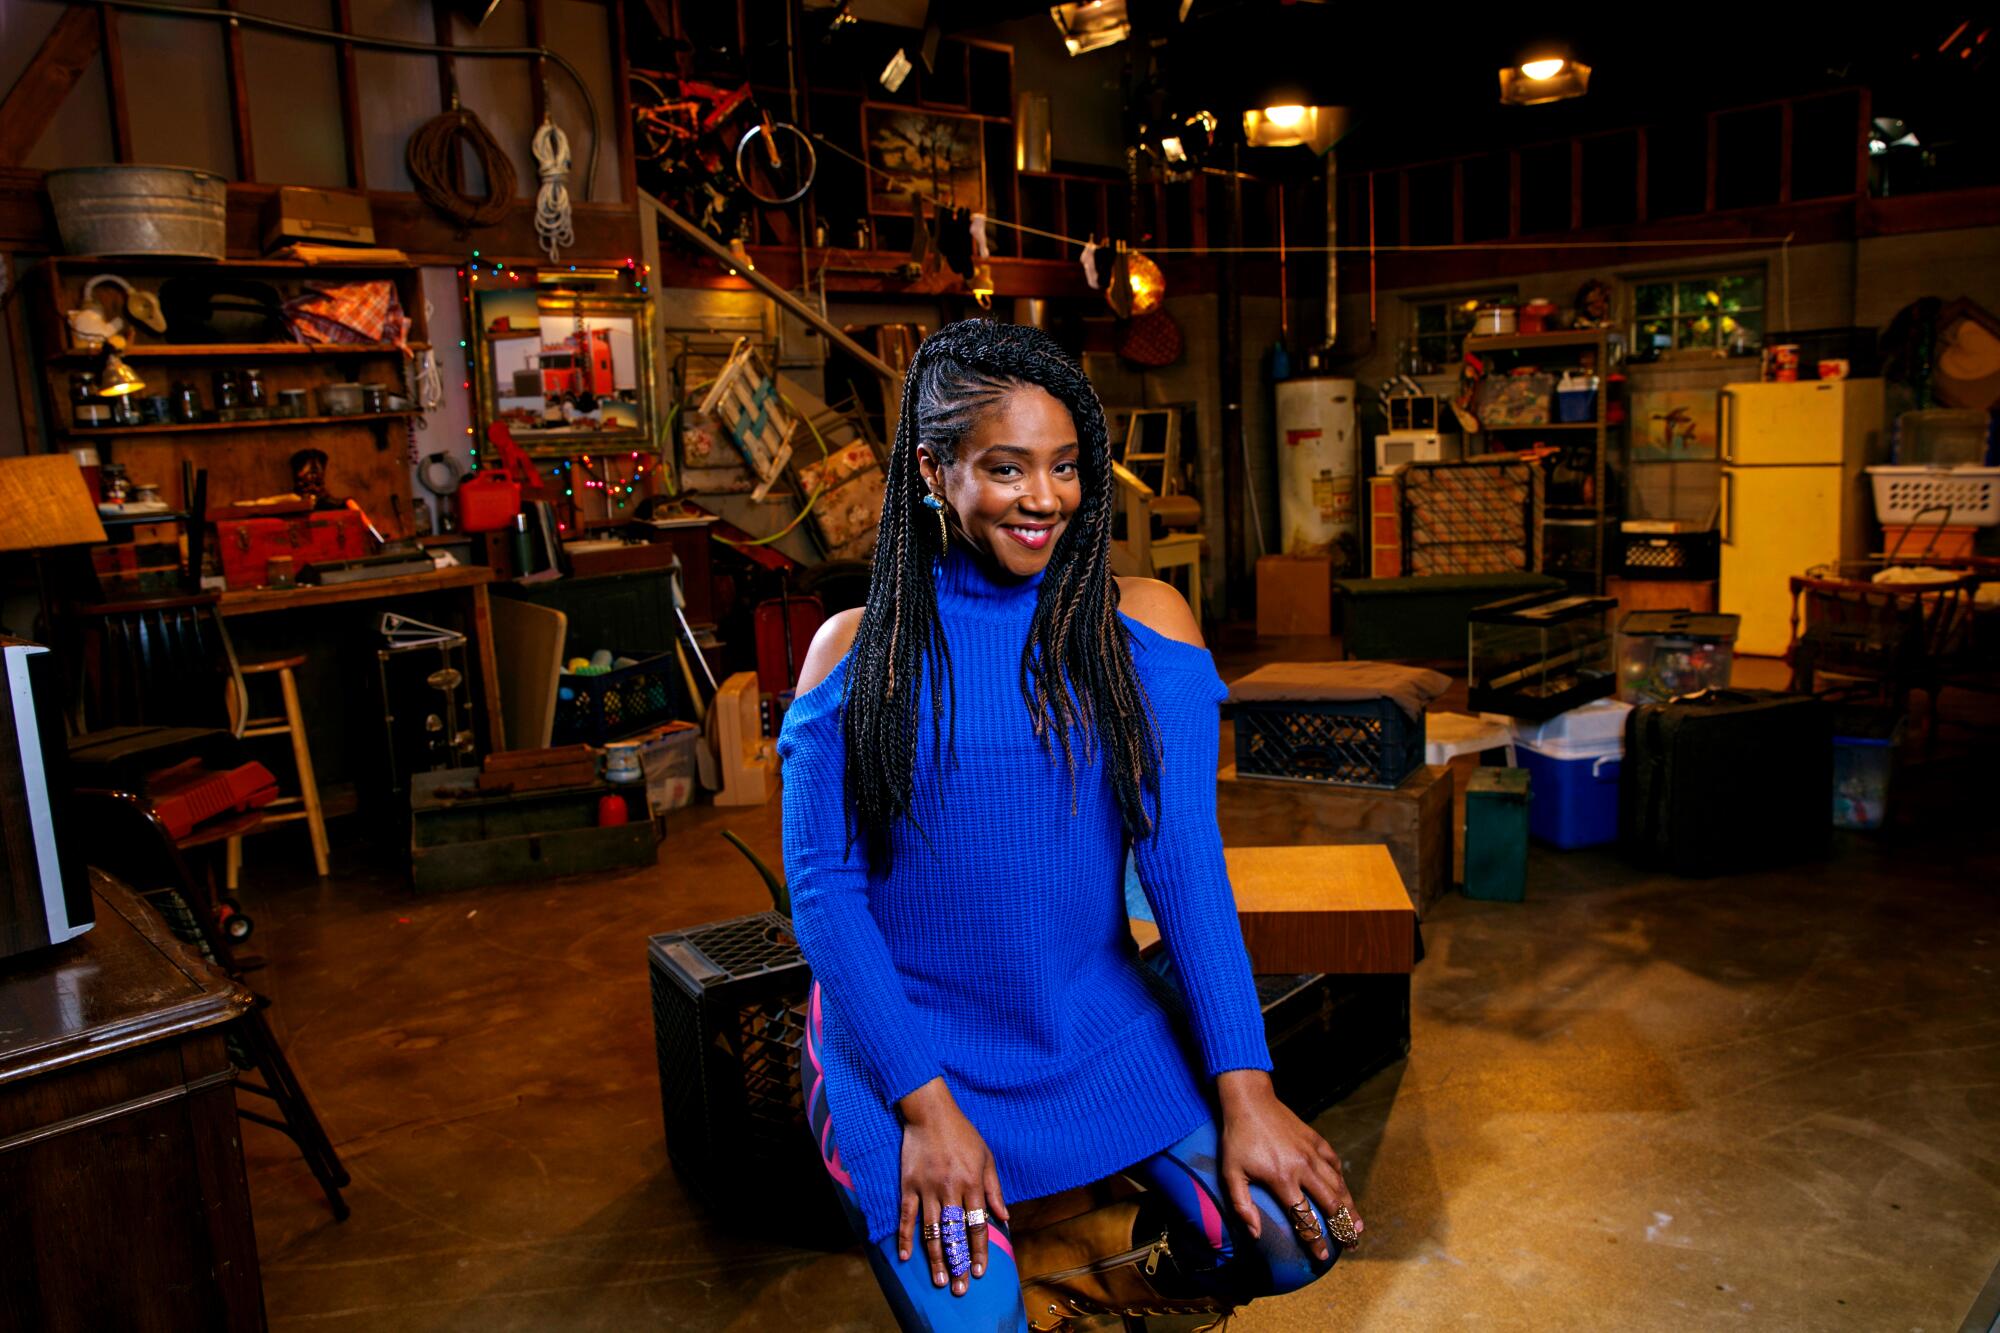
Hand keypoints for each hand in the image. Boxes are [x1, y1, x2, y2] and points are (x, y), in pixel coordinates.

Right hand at [896, 1077, 1010, 1295]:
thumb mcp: (986, 1157)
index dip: (979, 1251)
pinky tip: (906, 1257)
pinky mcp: (908, 1185)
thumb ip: (994, 1189)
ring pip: (932, 1231)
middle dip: (959, 1263)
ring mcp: (927, 1188)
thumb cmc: (962, 1134)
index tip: (979, 1271)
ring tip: (939, 1280)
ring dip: (936, 1258)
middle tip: (960, 1288)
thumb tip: (1004, 1217)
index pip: (978, 1225)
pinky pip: (906, 1216)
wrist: (931, 1112)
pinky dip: (905, 1237)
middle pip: (956, 1234)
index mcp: (972, 1184)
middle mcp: (951, 1189)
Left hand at [1215, 1070, 1361, 1260]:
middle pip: (1330, 1203)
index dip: (1315, 1240)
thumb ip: (1242, 1205)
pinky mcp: (1315, 1139)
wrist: (1250, 1101)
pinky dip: (1340, 1177)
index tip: (1322, 1256)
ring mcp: (1312, 1152)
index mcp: (1282, 1179)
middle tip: (1350, 1244)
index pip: (1304, 1217)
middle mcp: (1302, 1167)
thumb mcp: (1231, 1173)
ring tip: (1357, 1225)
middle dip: (1342, 1226)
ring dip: (1349, 1206)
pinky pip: (1334, 1161)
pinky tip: (1344, 1189)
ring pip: (1337, 1184)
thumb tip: (1255, 1234)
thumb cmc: (1237, 1139)